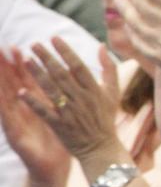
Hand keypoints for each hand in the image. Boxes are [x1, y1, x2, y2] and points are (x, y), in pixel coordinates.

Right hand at [0, 50, 72, 182]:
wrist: (53, 165)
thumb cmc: (61, 138)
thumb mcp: (62, 113)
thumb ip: (64, 94)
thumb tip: (70, 73)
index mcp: (36, 104)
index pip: (26, 80)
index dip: (21, 64)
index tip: (17, 47)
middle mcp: (23, 111)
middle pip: (13, 85)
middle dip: (7, 68)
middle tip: (2, 50)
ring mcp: (18, 122)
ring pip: (7, 98)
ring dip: (2, 83)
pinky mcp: (16, 135)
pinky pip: (12, 119)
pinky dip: (10, 107)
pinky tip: (11, 96)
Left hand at [14, 39, 124, 162]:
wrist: (101, 148)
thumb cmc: (106, 118)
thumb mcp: (113, 92)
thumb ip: (109, 68)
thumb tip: (103, 46)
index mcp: (94, 90)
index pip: (78, 66)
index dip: (66, 51)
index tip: (54, 38)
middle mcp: (82, 99)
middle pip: (62, 74)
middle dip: (47, 58)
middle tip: (34, 45)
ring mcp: (70, 112)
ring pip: (51, 89)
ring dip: (38, 74)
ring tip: (26, 60)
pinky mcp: (59, 125)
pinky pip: (44, 111)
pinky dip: (33, 102)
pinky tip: (22, 91)